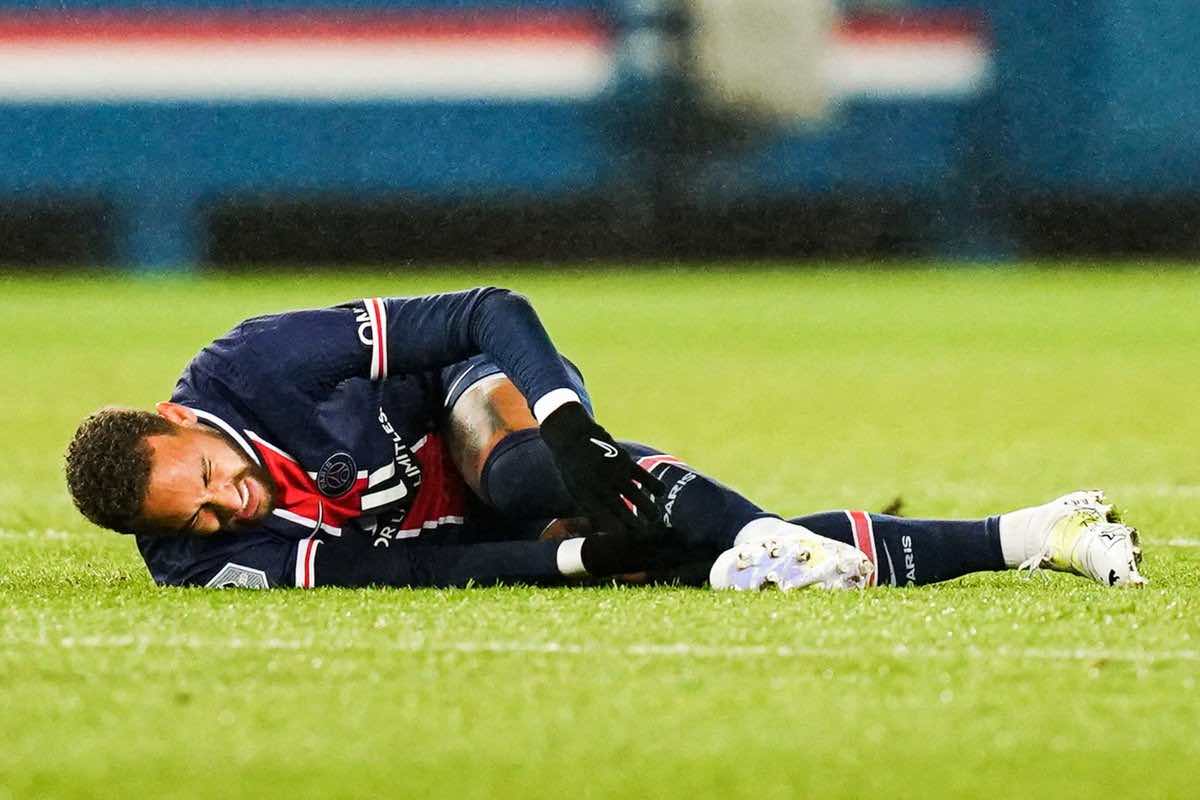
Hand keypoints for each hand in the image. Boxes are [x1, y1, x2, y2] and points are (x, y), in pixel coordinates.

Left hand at [538, 402, 664, 537]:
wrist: (572, 435)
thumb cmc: (573, 467)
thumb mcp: (574, 489)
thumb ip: (589, 506)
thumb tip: (604, 527)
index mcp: (585, 495)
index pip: (604, 518)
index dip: (618, 530)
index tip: (628, 538)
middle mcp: (600, 485)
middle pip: (623, 510)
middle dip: (636, 525)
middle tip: (647, 533)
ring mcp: (613, 472)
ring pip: (637, 495)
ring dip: (649, 508)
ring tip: (656, 517)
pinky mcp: (624, 460)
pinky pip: (644, 475)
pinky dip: (654, 485)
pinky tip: (660, 493)